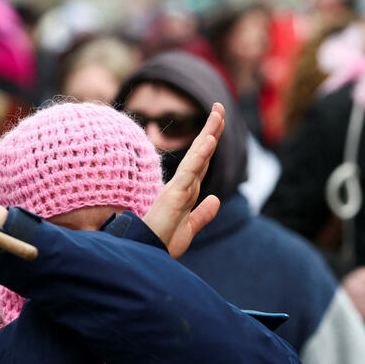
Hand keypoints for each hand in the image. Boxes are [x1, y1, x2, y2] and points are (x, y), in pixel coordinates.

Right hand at [143, 103, 224, 257]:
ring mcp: (177, 190)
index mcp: (185, 194)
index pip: (201, 164)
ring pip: (197, 158)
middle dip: (211, 130)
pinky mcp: (174, 196)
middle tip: (220, 107)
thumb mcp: (188, 230)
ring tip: (218, 113)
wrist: (144, 256)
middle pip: (201, 155)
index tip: (218, 126)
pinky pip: (190, 172)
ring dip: (208, 134)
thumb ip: (202, 215)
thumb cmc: (161, 244)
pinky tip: (210, 140)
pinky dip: (200, 156)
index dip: (210, 145)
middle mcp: (181, 187)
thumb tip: (216, 200)